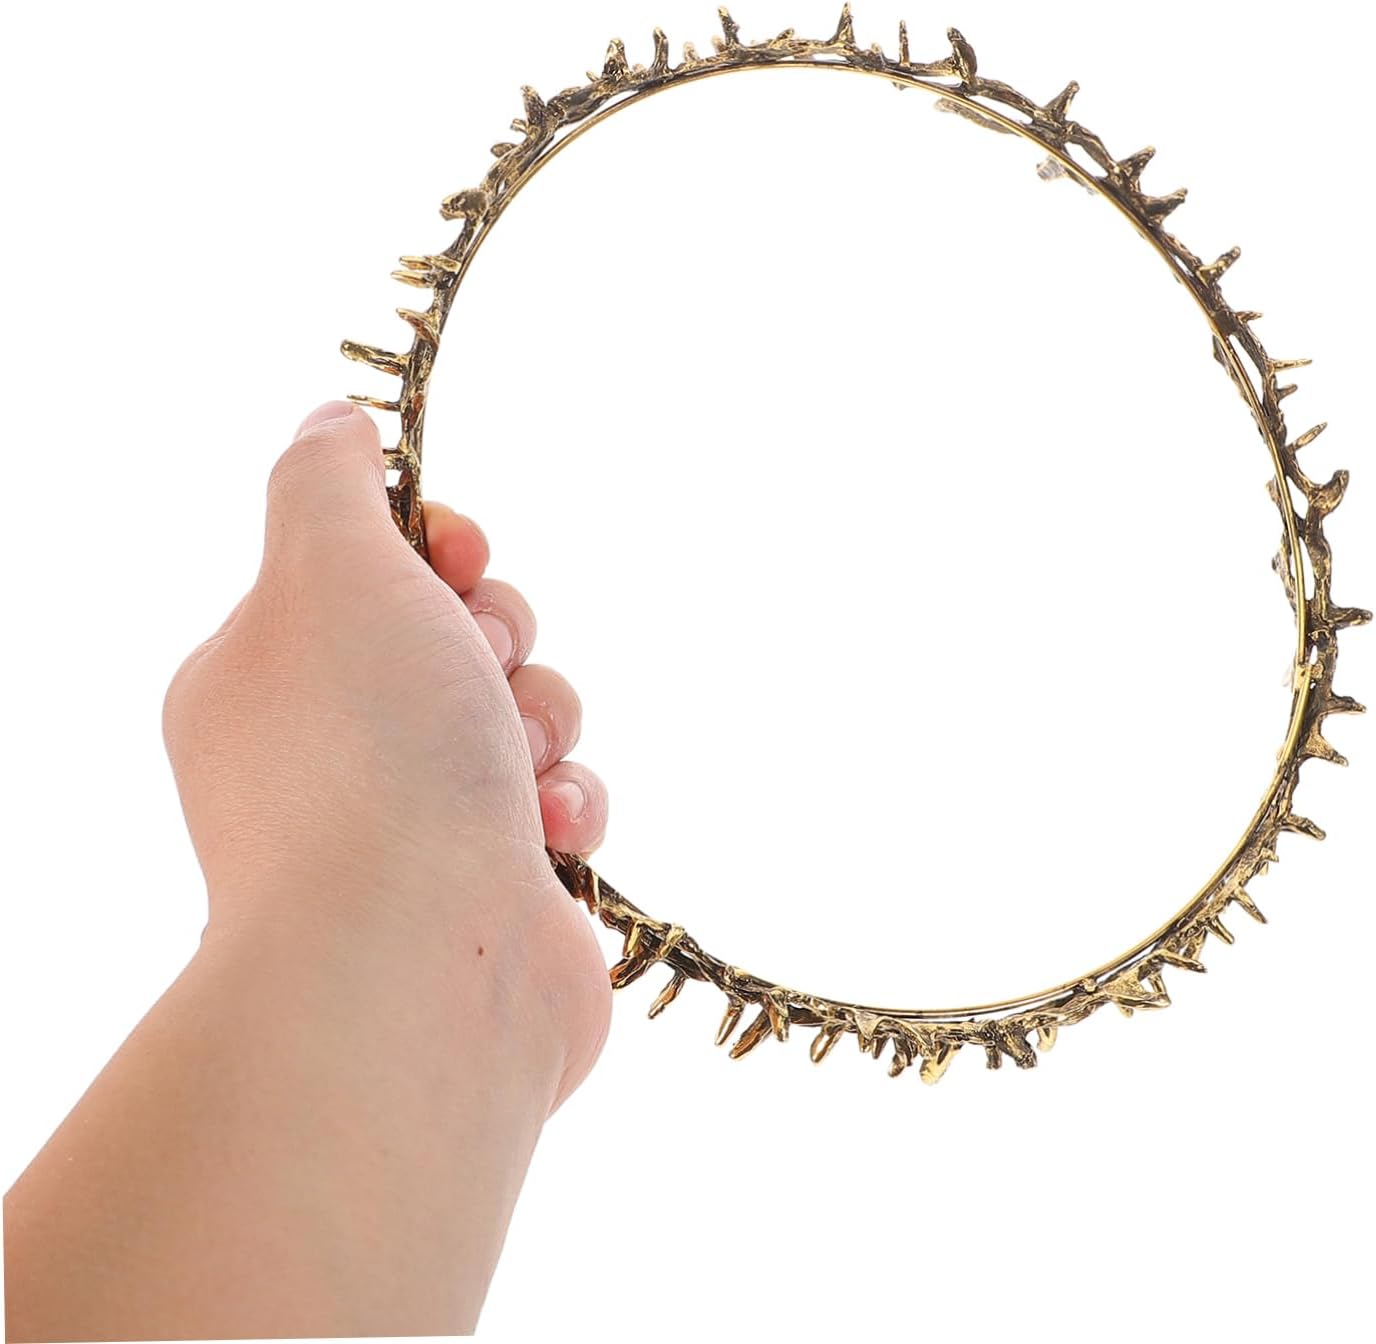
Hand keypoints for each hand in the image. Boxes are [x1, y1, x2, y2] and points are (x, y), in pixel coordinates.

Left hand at [160, 400, 610, 1104]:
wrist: (417, 968)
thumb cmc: (366, 756)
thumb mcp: (329, 569)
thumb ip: (327, 484)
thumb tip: (332, 424)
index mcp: (267, 676)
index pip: (366, 574)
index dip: (432, 550)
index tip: (457, 556)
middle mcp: (331, 755)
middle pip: (457, 638)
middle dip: (499, 641)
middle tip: (484, 668)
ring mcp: (412, 829)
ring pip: (523, 717)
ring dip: (543, 724)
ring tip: (518, 776)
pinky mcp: (491, 887)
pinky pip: (558, 802)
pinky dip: (566, 807)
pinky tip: (547, 839)